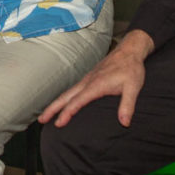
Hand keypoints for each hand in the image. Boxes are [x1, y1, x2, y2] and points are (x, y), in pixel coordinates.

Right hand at [39, 30, 153, 128]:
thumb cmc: (132, 68)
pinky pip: (73, 89)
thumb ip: (127, 105)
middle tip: (41, 120)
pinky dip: (64, 97)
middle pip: (66, 96)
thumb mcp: (133, 87)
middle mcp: (88, 81)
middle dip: (53, 108)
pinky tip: (63, 103)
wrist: (130, 50)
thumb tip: (124, 123)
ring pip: (68, 92)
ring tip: (46, 114)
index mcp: (97, 85)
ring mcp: (87, 79)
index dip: (67, 113)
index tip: (58, 123)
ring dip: (56, 103)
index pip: (78, 101)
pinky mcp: (89, 77)